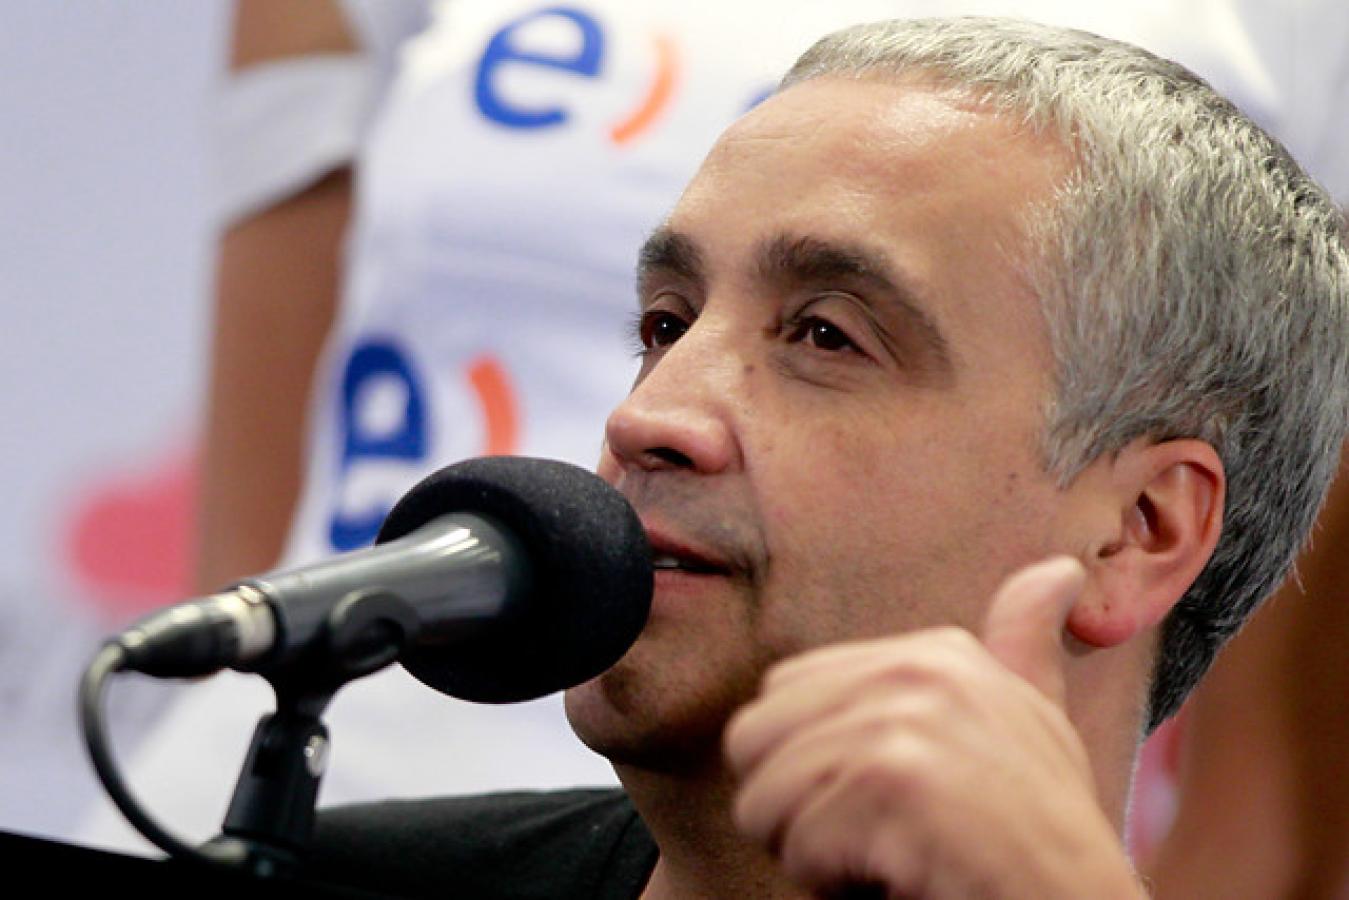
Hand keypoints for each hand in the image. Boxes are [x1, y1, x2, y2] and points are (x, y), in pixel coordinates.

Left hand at [724, 557, 1143, 897]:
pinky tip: (903, 876)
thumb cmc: (1043, 834)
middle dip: (793, 804)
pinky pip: (796, 846)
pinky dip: (835, 882)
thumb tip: (1061, 569)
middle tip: (877, 832)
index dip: (810, 763)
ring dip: (813, 851)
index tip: (886, 796)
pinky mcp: (893, 779)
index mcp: (935, 651)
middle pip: (752, 738)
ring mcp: (905, 719)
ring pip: (761, 799)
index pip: (782, 693)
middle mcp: (917, 668)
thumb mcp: (1034, 721)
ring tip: (892, 854)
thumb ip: (1022, 643)